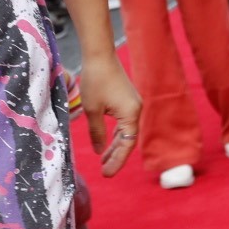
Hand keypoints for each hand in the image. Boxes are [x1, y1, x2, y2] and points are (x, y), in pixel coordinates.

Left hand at [75, 54, 141, 176]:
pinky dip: (116, 134)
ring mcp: (133, 104)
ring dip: (115, 146)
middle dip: (116, 156)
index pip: (126, 145)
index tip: (106, 174)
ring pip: (126, 132)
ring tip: (103, 160)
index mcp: (130, 114)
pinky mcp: (127, 99)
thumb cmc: (95, 80)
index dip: (116, 160)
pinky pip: (124, 123)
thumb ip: (96, 133)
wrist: (99, 54)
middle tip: (104, 171)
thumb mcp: (92, 110)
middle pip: (128, 140)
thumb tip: (99, 151)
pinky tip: (106, 142)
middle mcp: (136, 110)